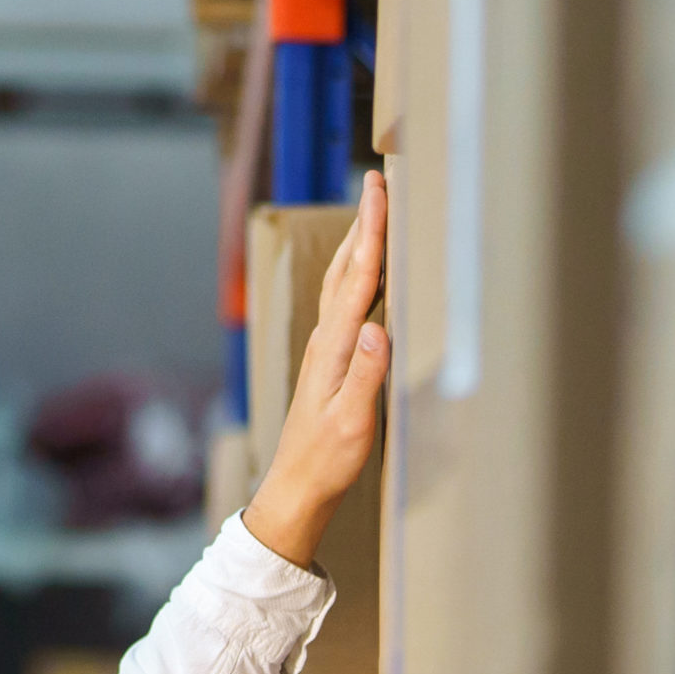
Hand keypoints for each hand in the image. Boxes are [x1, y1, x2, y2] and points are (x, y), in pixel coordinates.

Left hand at [244, 169, 389, 570]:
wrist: (294, 492)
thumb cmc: (325, 464)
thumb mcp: (351, 424)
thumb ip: (366, 376)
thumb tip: (378, 329)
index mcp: (333, 349)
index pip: (357, 278)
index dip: (372, 231)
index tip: (380, 188)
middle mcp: (325, 342)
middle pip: (346, 269)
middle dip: (364, 223)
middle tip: (379, 181)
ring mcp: (324, 352)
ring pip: (341, 284)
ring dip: (357, 245)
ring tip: (372, 213)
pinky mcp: (328, 365)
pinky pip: (343, 305)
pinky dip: (356, 277)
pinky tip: (363, 278)